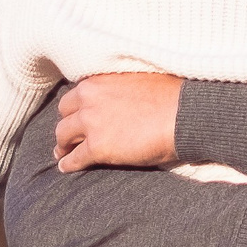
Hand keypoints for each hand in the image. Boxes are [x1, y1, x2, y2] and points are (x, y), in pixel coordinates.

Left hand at [53, 73, 183, 170]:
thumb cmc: (170, 96)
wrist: (184, 115)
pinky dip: (68, 165)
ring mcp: (91, 123)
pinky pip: (75, 159)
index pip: (76, 95)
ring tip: (63, 153)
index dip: (77, 107)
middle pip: (64, 114)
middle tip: (69, 136)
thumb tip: (118, 95)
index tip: (78, 115)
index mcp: (98, 80)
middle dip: (67, 125)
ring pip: (63, 136)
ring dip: (63, 146)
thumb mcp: (137, 78)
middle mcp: (89, 98)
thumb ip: (117, 87)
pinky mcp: (98, 147)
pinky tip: (66, 168)